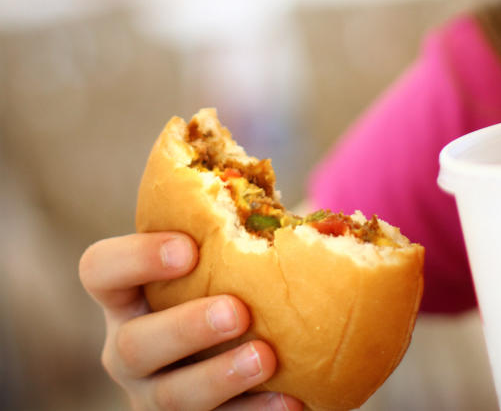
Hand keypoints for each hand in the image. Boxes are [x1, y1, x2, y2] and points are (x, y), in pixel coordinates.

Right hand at [78, 232, 302, 410]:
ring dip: (220, 377)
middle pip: (134, 345)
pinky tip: (294, 399)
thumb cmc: (234, 281)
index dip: (135, 258)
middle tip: (236, 310)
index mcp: (128, 294)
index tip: (188, 247)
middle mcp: (130, 347)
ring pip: (172, 396)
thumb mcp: (225, 256)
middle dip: (185, 328)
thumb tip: (306, 202)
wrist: (249, 343)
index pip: (101, 271)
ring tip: (266, 356)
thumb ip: (241, 228)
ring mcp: (156, 394)